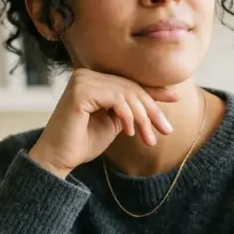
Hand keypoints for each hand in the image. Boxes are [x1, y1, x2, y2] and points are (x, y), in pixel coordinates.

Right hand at [28, 69, 179, 177]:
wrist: (58, 158)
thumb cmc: (83, 141)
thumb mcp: (116, 122)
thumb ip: (132, 108)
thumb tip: (165, 95)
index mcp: (94, 79)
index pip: (129, 83)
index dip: (153, 91)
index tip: (174, 99)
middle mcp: (87, 75)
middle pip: (130, 88)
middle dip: (151, 110)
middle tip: (166, 130)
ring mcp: (82, 80)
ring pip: (126, 93)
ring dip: (142, 117)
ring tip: (148, 138)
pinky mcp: (80, 91)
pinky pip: (116, 99)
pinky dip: (127, 116)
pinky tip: (129, 132)